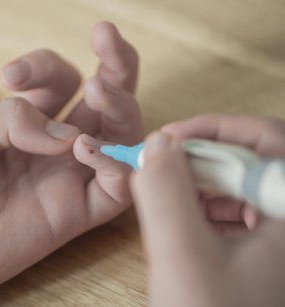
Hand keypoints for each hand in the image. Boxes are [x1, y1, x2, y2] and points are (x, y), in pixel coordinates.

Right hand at [132, 114, 284, 306]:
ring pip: (240, 183)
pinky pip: (234, 208)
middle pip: (251, 160)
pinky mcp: (264, 247)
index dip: (214, 128)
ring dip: (198, 182)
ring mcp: (278, 233)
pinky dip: (202, 205)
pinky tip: (182, 222)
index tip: (167, 139)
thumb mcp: (182, 257)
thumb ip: (165, 193)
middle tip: (157, 169)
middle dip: (198, 159)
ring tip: (166, 201)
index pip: (267, 139)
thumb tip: (157, 142)